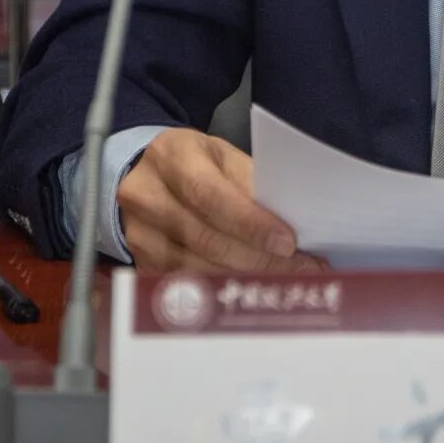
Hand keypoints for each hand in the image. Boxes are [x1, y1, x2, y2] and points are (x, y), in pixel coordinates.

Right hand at [118, 127, 322, 271]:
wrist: (145, 171)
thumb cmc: (195, 161)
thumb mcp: (222, 154)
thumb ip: (250, 182)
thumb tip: (290, 219)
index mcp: (172, 157)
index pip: (210, 195)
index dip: (251, 223)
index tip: (289, 243)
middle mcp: (147, 196)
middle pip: (207, 239)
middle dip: (260, 258)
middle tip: (303, 268)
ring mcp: (140, 234)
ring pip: (197, 267)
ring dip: (248, 277)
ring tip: (288, 279)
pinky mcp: (142, 263)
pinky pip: (188, 284)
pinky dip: (225, 288)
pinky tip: (254, 286)